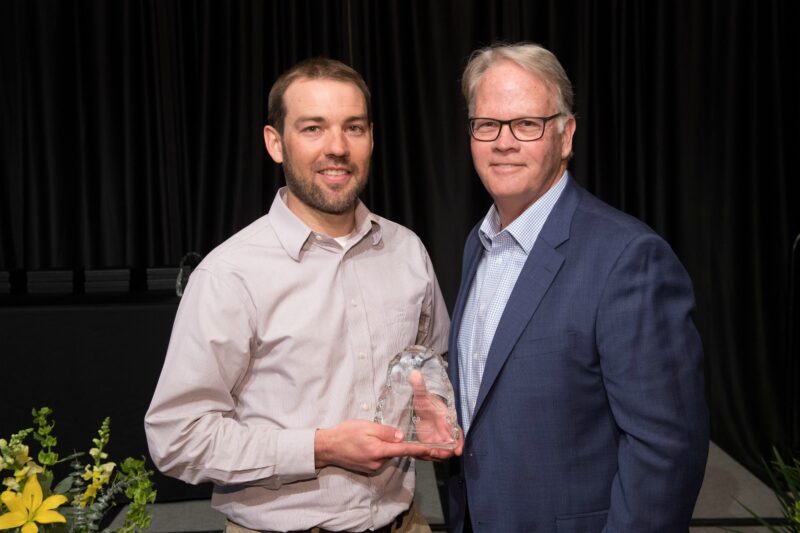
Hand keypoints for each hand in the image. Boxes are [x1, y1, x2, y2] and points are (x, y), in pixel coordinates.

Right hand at [314, 419, 442, 473]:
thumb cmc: (346, 433)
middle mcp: (378, 462)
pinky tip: (368, 443)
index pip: (405, 450)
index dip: (420, 450)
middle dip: (398, 444)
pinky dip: (379, 451)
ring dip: (386, 447)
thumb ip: (386, 432)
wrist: (327, 447)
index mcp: (379, 450)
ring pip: (388, 455)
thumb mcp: (367, 426)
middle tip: (387, 432)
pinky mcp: (368, 469)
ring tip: (371, 436)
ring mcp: (373, 467)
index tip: (433, 450)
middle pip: (396, 452)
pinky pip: (380, 458)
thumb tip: (401, 437)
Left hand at [408, 370, 463, 459]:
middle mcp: (446, 431)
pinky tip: (419, 453)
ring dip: (435, 454)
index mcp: (447, 419)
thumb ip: (419, 387)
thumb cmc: (425, 402)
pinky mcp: (431, 444)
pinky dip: (427, 455)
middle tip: (437, 453)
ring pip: (441, 451)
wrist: (423, 409)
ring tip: (426, 453)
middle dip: (445, 451)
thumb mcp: (421, 395)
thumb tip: (415, 373)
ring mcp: (439, 439)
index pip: (456, 432)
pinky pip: (432, 453)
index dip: (458, 442)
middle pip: (450, 446)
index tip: (458, 450)